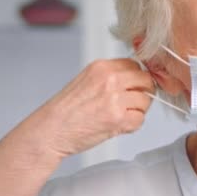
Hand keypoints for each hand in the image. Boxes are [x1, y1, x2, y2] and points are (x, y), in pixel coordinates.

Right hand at [36, 58, 154, 158]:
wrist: (50, 130)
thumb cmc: (66, 110)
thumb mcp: (87, 80)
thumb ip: (110, 77)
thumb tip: (135, 79)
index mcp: (102, 67)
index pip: (136, 65)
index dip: (137, 79)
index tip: (134, 88)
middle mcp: (110, 79)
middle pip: (146, 80)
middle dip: (143, 93)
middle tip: (132, 104)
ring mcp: (114, 98)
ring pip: (146, 101)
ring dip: (137, 111)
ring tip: (120, 117)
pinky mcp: (118, 118)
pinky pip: (140, 119)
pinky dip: (132, 126)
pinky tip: (117, 126)